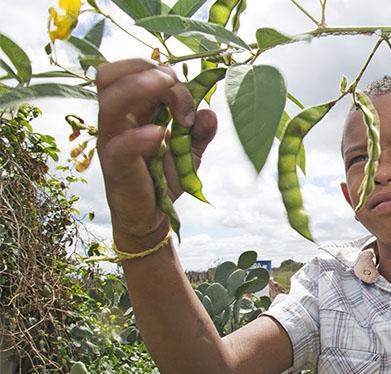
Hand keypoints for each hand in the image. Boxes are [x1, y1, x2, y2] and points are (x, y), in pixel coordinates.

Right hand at [95, 59, 216, 250]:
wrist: (152, 216)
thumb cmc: (164, 178)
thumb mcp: (188, 151)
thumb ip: (199, 131)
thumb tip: (210, 113)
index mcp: (131, 110)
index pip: (132, 70)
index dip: (163, 73)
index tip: (192, 100)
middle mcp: (116, 120)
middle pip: (111, 74)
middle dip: (149, 72)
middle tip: (178, 93)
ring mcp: (111, 141)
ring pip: (109, 99)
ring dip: (143, 89)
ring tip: (174, 107)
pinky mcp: (115, 166)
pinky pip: (120, 144)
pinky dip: (142, 135)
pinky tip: (162, 136)